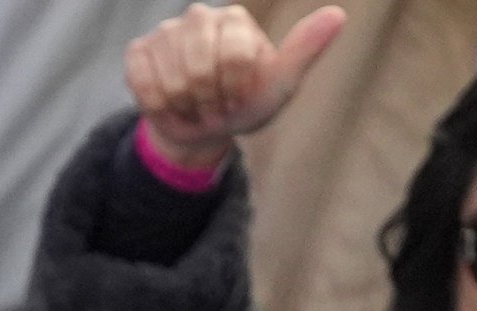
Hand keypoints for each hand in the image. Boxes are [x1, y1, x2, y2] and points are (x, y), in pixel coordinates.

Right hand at [123, 4, 341, 177]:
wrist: (206, 128)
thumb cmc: (247, 102)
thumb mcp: (281, 84)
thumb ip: (305, 49)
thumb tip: (338, 15)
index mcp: (233, 19)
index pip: (233, 58)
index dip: (235, 90)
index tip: (239, 96)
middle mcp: (198, 17)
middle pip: (198, 70)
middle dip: (209, 102)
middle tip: (215, 105)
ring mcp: (165, 32)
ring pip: (171, 81)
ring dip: (186, 108)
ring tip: (194, 105)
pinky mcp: (138, 52)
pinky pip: (144, 84)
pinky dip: (159, 106)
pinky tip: (169, 103)